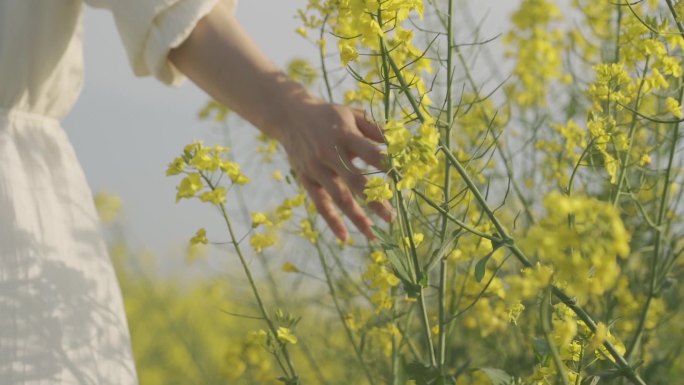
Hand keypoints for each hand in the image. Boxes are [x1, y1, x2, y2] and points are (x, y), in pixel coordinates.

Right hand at [169, 5, 391, 239]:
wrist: (290, 115)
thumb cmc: (329, 116)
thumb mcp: (352, 114)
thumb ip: (375, 129)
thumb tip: (399, 143)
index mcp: (344, 135)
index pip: (371, 153)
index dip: (387, 166)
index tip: (404, 180)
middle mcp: (329, 153)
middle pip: (356, 182)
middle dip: (375, 201)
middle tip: (392, 218)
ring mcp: (316, 168)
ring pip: (339, 198)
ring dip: (357, 217)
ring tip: (373, 235)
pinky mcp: (306, 179)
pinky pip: (320, 204)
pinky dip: (332, 221)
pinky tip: (345, 237)